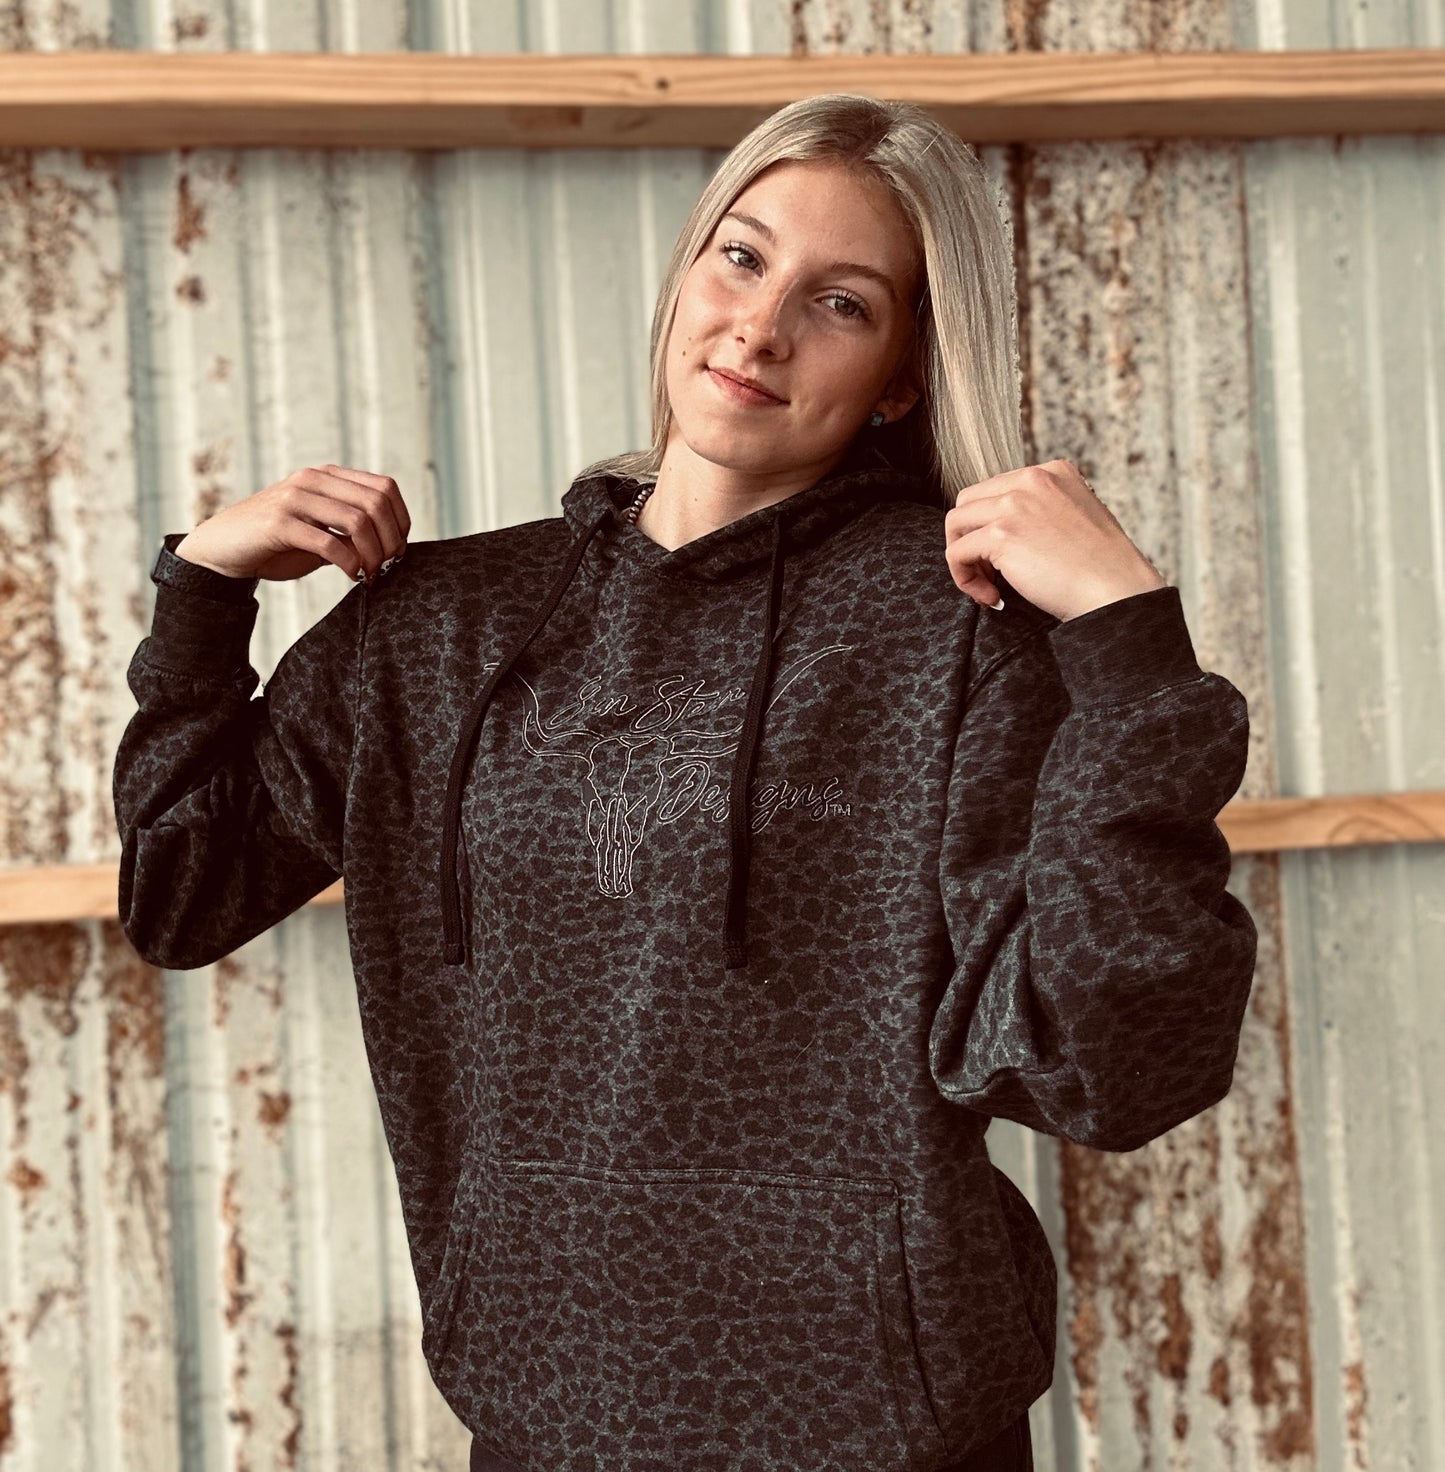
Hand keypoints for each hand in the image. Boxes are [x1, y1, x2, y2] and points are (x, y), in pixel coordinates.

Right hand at [172, 464, 410, 584]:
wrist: (224, 550)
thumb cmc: (277, 544)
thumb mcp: (321, 532)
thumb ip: (351, 532)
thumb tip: (393, 545)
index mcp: (327, 477)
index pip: (384, 488)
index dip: (400, 520)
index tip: (398, 549)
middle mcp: (313, 480)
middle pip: (376, 503)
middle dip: (390, 540)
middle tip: (386, 566)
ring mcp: (295, 498)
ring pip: (357, 521)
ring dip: (372, 555)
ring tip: (369, 574)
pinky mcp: (279, 523)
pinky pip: (329, 543)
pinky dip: (349, 563)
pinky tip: (351, 576)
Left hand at [945, 459, 1166, 620]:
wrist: (1117, 591)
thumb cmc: (1102, 570)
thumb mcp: (1076, 520)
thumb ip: (1042, 513)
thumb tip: (1003, 532)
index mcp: (1053, 472)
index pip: (997, 490)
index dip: (991, 526)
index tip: (1006, 558)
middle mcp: (1032, 480)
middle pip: (969, 502)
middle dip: (971, 538)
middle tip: (992, 574)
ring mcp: (1015, 504)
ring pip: (956, 524)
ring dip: (964, 559)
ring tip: (987, 585)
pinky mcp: (1002, 534)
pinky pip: (956, 553)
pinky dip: (965, 580)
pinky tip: (992, 597)